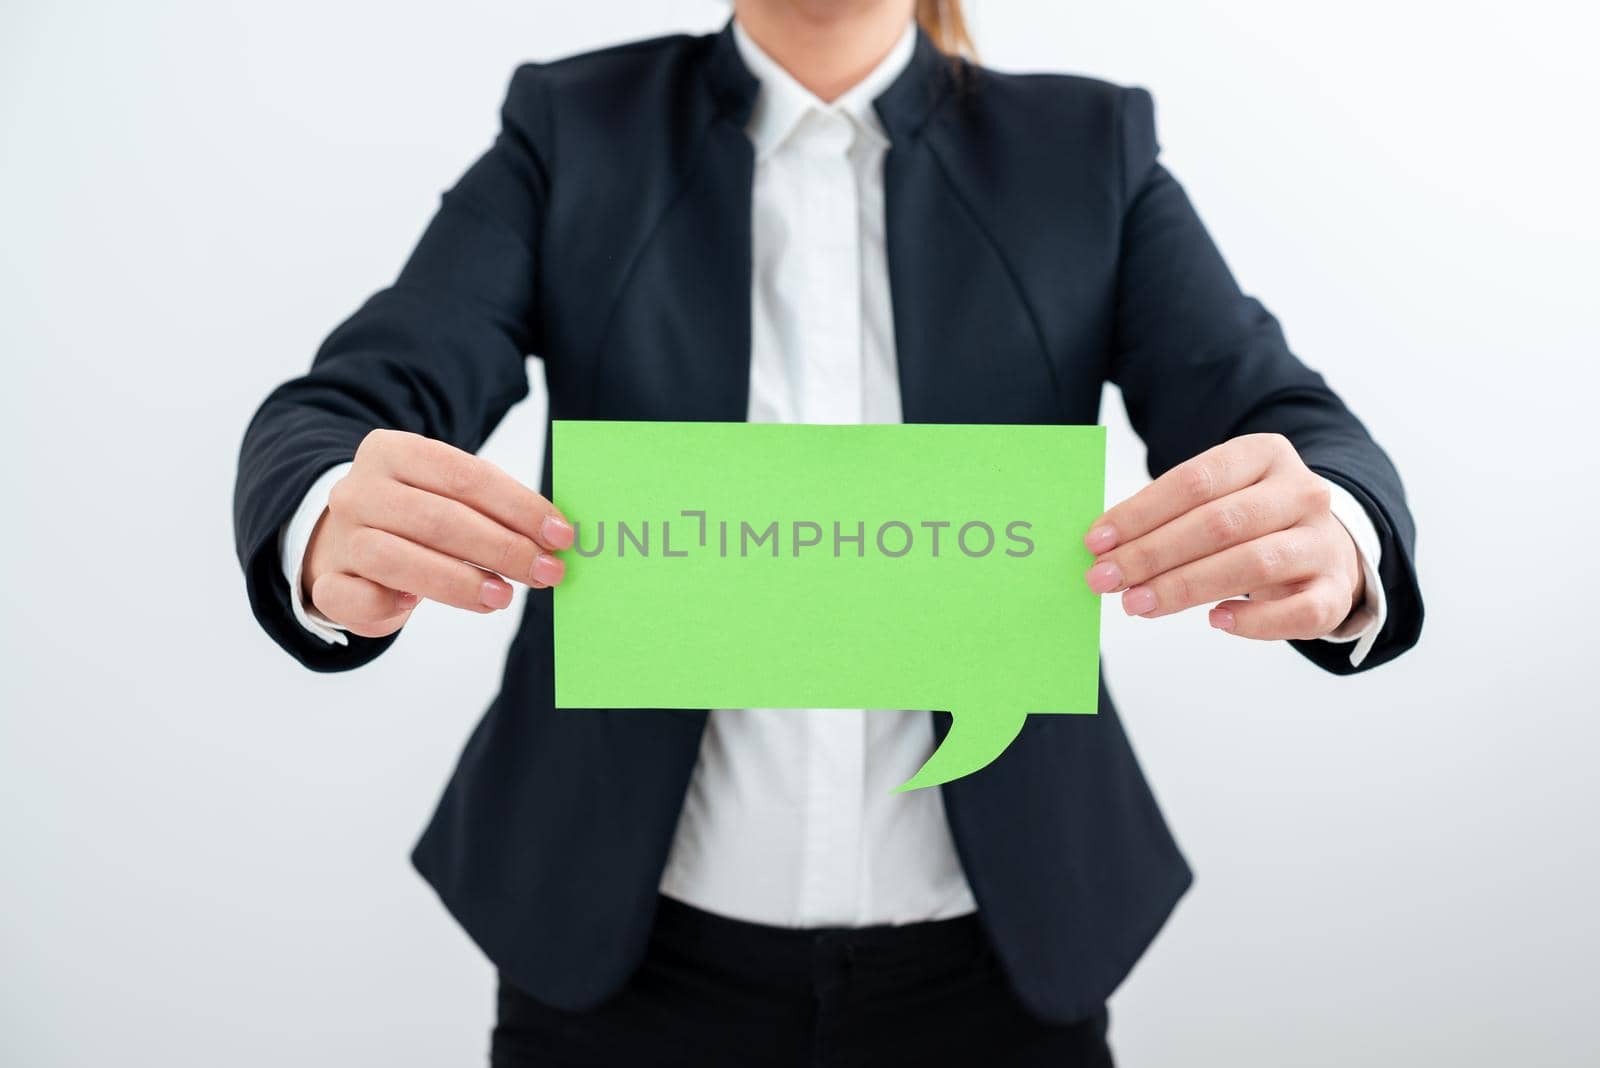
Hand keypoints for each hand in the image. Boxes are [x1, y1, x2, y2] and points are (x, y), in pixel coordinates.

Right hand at [302, 429, 573, 637]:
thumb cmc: (416, 516)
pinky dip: (388, 607)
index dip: (518, 507)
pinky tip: (414, 607)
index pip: (465, 475)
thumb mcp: (450, 495)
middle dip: (502, 548)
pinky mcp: (327, 582)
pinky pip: (355, 599)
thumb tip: (554, 537)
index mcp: (393, 451)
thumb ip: (494, 508)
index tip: (560, 535)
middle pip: (438, 519)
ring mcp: (340, 536)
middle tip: (546, 572)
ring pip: (398, 560)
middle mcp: (359, 489)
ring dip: (460, 582)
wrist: (344, 539)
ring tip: (504, 597)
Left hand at [1083, 433, 1363, 640]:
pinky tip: (1214, 620)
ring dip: (1186, 587)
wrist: (1321, 545)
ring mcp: (1322, 541)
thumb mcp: (1214, 499)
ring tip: (1137, 603)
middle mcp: (1301, 492)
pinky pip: (1297, 611)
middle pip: (1219, 522)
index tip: (1096, 541)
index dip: (1140, 512)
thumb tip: (1103, 547)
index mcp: (1264, 454)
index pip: (1195, 480)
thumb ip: (1166, 516)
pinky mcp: (1335, 590)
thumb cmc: (1248, 522)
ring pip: (1254, 563)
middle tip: (1105, 579)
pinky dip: (1254, 621)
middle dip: (1153, 554)